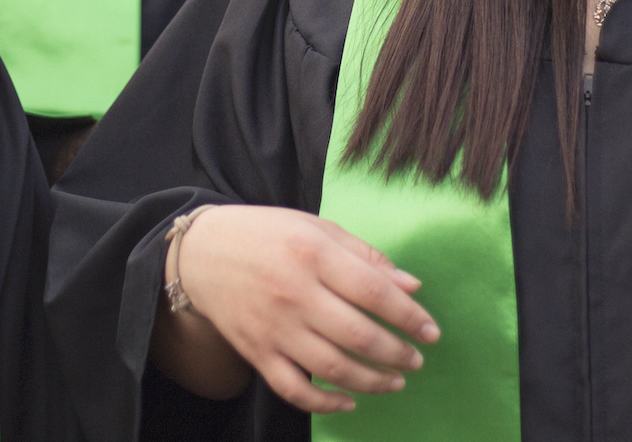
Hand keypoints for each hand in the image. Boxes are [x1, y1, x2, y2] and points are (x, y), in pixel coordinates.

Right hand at [167, 205, 436, 412]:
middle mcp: (294, 292)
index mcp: (313, 253)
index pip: (373, 291)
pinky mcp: (256, 351)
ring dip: (372, 381)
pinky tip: (349, 400)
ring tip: (395, 381)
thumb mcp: (316, 228)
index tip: (431, 331)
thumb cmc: (267, 234)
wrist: (201, 252)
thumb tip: (411, 286)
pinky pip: (294, 389)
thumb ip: (364, 256)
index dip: (408, 316)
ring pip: (332, 368)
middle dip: (396, 354)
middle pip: (357, 335)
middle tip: (416, 360)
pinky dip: (325, 402)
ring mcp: (273, 327)